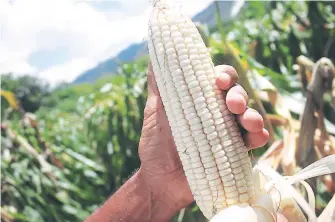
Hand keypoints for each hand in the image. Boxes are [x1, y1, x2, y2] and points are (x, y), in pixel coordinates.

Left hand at [138, 64, 269, 215]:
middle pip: (237, 94)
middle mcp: (217, 113)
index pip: (218, 80)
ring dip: (251, 114)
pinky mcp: (236, 152)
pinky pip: (253, 141)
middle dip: (238, 94)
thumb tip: (155, 57)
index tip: (218, 80)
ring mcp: (228, 132)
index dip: (223, 76)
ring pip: (248, 115)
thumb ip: (159, 87)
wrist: (161, 181)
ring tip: (247, 121)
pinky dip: (258, 136)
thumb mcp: (154, 113)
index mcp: (200, 100)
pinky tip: (256, 136)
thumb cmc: (156, 145)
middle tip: (232, 103)